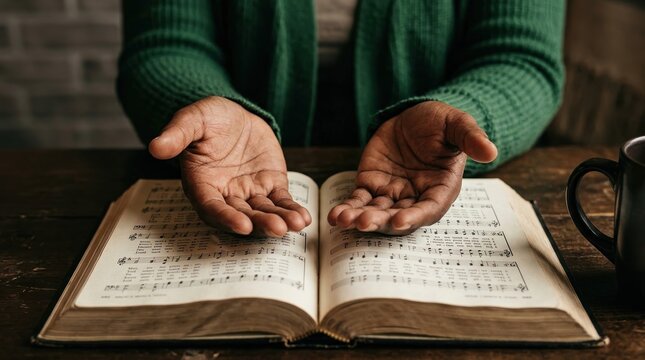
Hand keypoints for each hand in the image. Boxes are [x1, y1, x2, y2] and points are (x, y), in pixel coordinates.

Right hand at [149, 96, 310, 236]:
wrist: (233, 114)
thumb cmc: (208, 119)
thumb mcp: (192, 119)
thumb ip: (177, 134)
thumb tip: (155, 147)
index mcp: (202, 185)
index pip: (212, 207)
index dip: (226, 218)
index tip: (242, 226)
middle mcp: (225, 195)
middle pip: (242, 215)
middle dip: (260, 223)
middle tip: (277, 229)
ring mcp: (249, 192)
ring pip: (264, 211)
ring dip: (279, 220)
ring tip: (296, 224)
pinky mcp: (269, 185)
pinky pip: (280, 201)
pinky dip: (291, 209)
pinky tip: (303, 218)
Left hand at [328, 101, 496, 233]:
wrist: (416, 116)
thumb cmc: (441, 123)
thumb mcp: (457, 125)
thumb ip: (470, 138)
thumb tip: (491, 151)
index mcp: (440, 189)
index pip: (429, 209)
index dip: (415, 217)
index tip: (400, 222)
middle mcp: (415, 197)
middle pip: (398, 216)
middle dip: (381, 221)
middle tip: (364, 222)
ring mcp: (392, 194)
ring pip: (375, 212)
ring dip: (359, 217)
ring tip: (343, 219)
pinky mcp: (371, 185)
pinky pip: (358, 200)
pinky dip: (348, 207)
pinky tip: (335, 215)